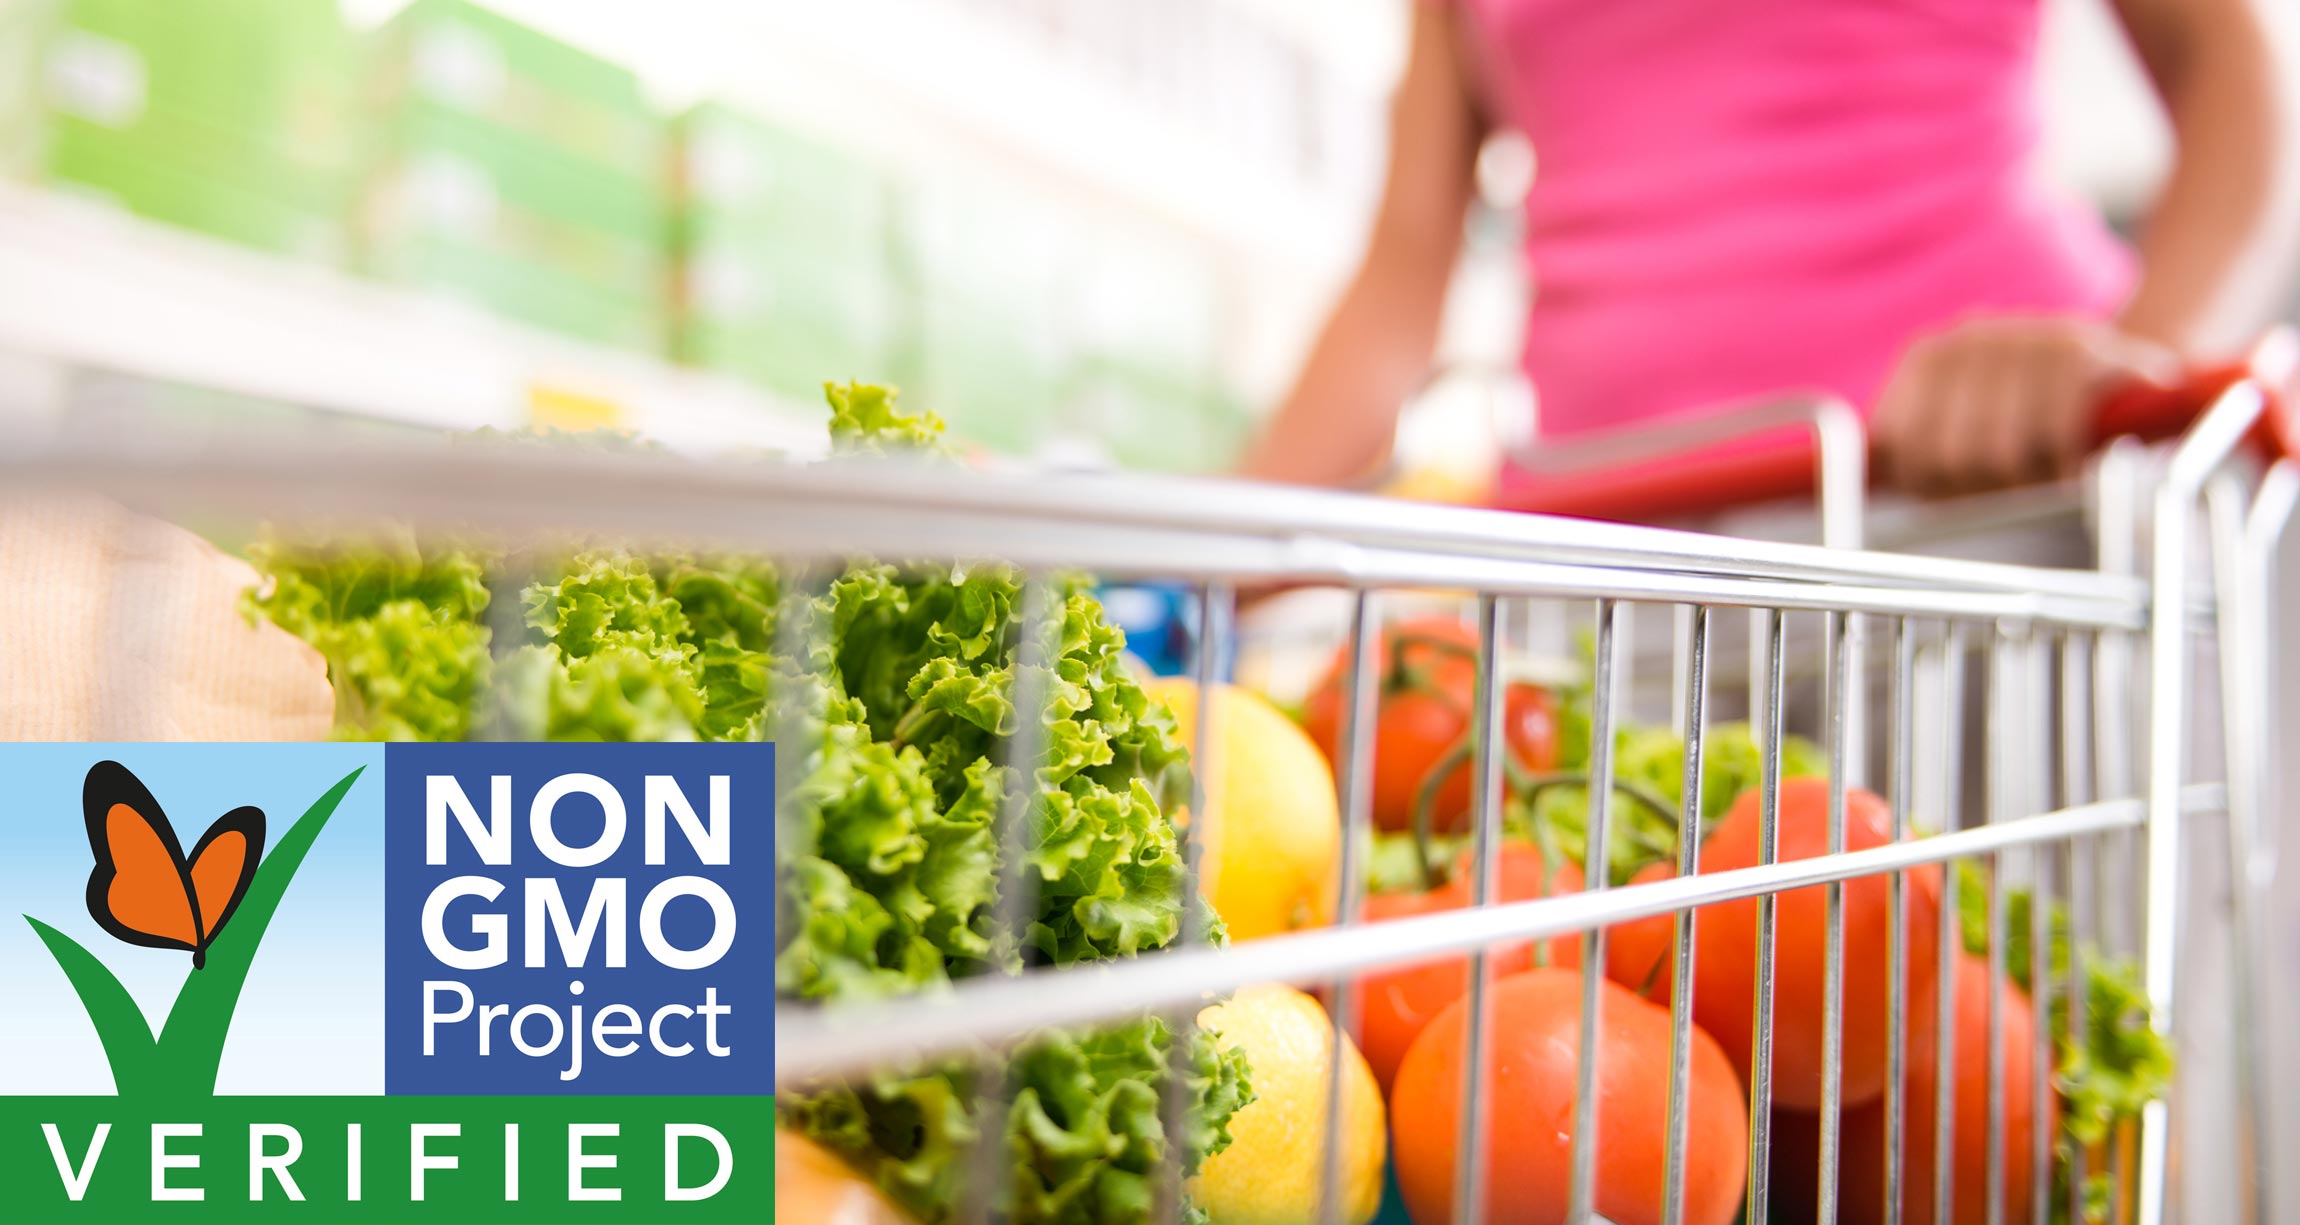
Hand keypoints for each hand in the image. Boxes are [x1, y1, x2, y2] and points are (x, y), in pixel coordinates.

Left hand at [1872, 318, 2179, 494]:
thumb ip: (1906, 452)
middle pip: (1950, 456)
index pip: (1902, 446)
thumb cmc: (2030, 420)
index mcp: (1932, 355)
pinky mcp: (2086, 353)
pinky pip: (2054, 436)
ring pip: (2001, 453)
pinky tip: (2071, 468)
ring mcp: (2030, 337)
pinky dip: (2063, 467)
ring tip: (2046, 473)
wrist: (2124, 376)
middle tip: (2016, 485)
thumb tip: (1846, 472)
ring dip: (2028, 482)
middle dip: (1984, 487)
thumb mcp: (1961, 430)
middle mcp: (1974, 336)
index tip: (1965, 485)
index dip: (1935, 483)